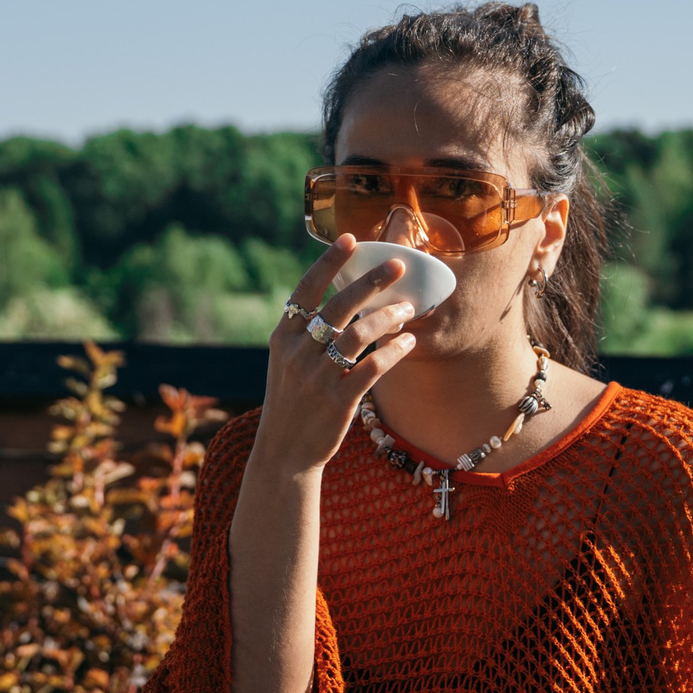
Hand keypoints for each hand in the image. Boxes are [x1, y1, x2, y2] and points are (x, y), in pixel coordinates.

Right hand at [249, 235, 417, 479]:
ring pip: (359, 334)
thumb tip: (340, 301)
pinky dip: (394, 351)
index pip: (306, 290)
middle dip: (371, 281)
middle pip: (338, 305)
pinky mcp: (338, 399)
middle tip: (399, 264)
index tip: (351, 239)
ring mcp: (317, 376)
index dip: (328, 263)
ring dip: (388, 317)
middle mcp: (298, 352)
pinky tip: (409, 342)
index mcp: (283, 337)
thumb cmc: (292, 402)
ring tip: (409, 309)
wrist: (284, 452)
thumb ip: (306, 334)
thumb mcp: (287, 363)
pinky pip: (372, 367)